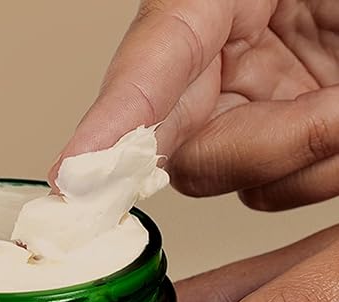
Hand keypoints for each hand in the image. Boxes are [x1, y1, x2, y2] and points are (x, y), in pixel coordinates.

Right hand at [51, 0, 338, 209]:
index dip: (105, 129)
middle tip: (333, 121)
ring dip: (303, 161)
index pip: (145, 68)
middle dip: (261, 145)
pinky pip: (280, 186)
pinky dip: (318, 173)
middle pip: (182, 143)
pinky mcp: (291, 138)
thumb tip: (151, 135)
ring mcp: (256, 102)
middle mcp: (223, 59)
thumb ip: (205, 34)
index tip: (69, 180)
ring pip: (234, 177)